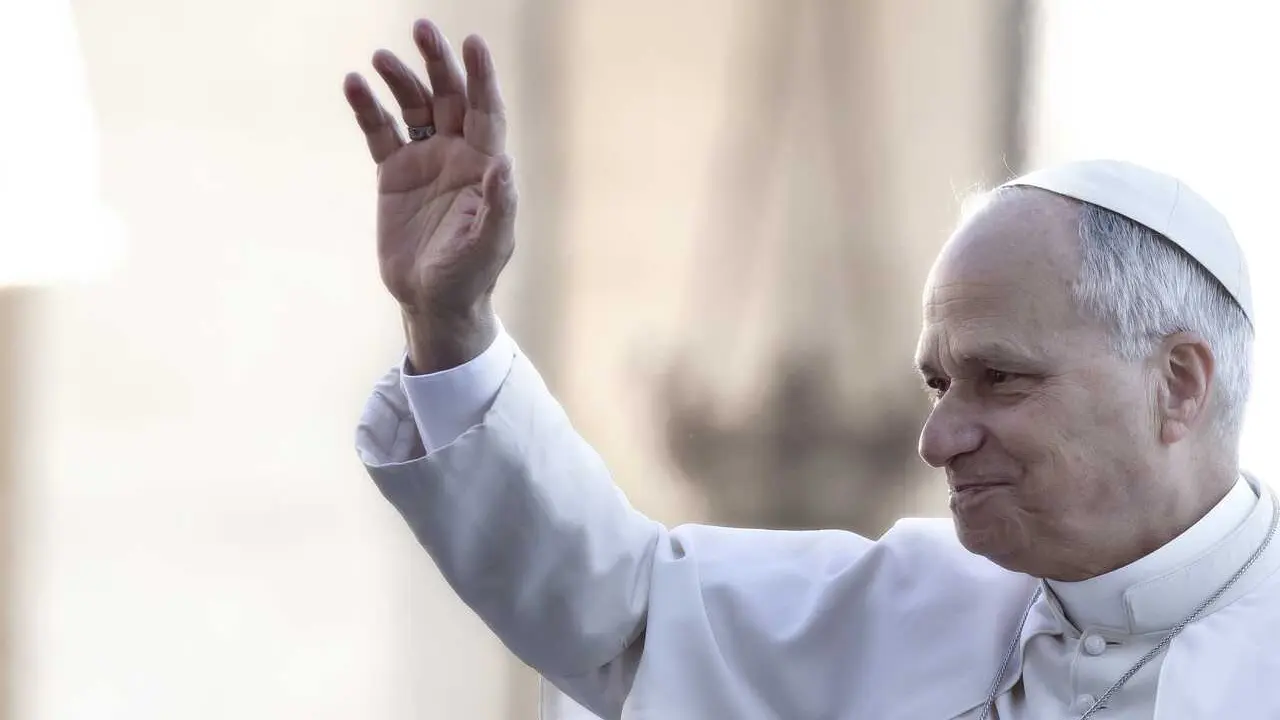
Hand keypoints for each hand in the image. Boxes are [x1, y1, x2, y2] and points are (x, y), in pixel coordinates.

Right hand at [343, 20, 515, 370]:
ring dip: (399, 79)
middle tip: (422, 28)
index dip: (481, 77)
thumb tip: (503, 165)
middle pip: (448, 97)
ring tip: (380, 59)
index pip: (485, 111)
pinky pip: (379, 131)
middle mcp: (456, 154)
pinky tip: (354, 85)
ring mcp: (424, 160)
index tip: (473, 43)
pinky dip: (367, 108)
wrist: (432, 300)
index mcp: (484, 165)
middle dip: (438, 63)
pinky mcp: (393, 174)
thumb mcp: (489, 245)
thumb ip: (499, 206)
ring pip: (412, 107)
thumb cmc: (470, 276)